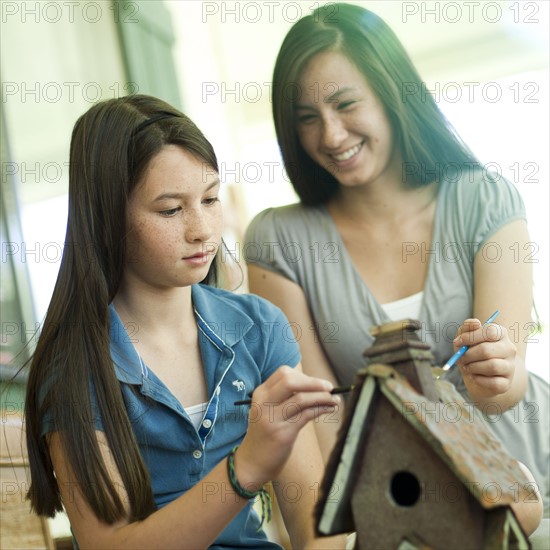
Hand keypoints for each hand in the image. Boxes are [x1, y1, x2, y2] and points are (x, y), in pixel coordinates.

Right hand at [234, 366, 339, 488]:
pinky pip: (306, 415)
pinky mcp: (282, 433)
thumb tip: (317, 386)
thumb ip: (286, 398)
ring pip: (301, 398)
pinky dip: (321, 409)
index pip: (284, 373)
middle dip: (314, 382)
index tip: (318, 383)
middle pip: (291, 381)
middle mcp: (264, 403)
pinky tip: (329, 409)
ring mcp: (272, 418)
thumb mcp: (269, 411)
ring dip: (322, 397)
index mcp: (260, 393)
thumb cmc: (266, 434)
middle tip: (330, 387)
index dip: (304, 376)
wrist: (252, 463)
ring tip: (335, 399)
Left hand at [454, 318, 516, 398]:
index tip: (458, 342)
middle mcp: (509, 348)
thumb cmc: (470, 352)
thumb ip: (467, 327)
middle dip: (468, 355)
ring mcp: (511, 366)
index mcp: (500, 333)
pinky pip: (493, 382)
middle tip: (460, 358)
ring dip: (473, 367)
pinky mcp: (507, 382)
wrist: (476, 375)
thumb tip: (476, 323)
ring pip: (492, 366)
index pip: (490, 331)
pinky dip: (479, 380)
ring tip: (468, 367)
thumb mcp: (465, 338)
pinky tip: (475, 377)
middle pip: (487, 350)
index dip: (471, 337)